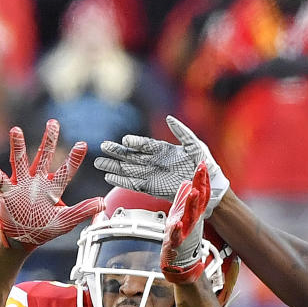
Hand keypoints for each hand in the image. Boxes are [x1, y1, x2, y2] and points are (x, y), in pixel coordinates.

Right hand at [0, 119, 104, 250]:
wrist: (23, 238)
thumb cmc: (45, 228)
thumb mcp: (66, 221)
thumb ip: (83, 211)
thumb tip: (103, 202)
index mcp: (53, 188)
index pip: (66, 170)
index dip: (74, 159)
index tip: (82, 144)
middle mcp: (37, 182)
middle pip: (44, 157)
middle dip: (49, 140)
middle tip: (53, 123)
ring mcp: (21, 185)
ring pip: (20, 161)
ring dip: (18, 147)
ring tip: (16, 131)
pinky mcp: (7, 192)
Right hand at [94, 115, 229, 216]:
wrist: (208, 188)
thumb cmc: (205, 166)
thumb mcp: (195, 145)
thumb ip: (182, 131)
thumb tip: (168, 118)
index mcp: (163, 150)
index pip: (144, 144)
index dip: (135, 143)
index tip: (125, 141)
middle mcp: (154, 161)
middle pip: (131, 156)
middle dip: (117, 152)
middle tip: (102, 147)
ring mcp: (151, 175)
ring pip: (128, 169)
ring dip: (113, 166)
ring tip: (99, 162)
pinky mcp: (151, 188)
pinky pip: (133, 184)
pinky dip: (121, 181)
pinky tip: (109, 177)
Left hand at [161, 162, 209, 282]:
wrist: (179, 264)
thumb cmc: (179, 238)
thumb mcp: (181, 215)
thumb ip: (184, 199)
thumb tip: (187, 183)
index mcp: (193, 213)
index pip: (200, 193)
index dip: (202, 179)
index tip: (202, 164)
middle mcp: (192, 220)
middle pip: (199, 200)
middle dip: (200, 184)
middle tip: (201, 169)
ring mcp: (186, 231)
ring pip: (191, 216)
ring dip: (193, 204)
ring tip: (194, 192)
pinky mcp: (176, 243)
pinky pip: (177, 236)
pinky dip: (177, 230)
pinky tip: (176, 224)